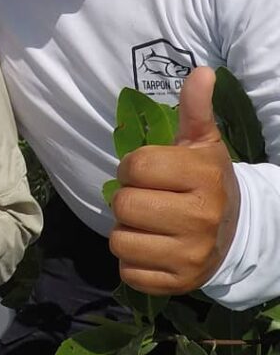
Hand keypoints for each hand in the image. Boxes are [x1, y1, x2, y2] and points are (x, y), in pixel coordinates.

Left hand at [110, 67, 240, 295]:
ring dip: (125, 231)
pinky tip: (152, 248)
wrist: (235, 232)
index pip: (135, 166)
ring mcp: (191, 255)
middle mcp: (200, 218)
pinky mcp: (179, 284)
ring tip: (148, 224)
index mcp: (202, 177)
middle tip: (147, 199)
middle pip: (123, 205)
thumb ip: (195, 108)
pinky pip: (127, 272)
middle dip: (127, 199)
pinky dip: (132, 262)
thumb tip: (201, 70)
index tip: (147, 172)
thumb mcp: (202, 143)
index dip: (132, 168)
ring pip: (119, 241)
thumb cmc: (205, 180)